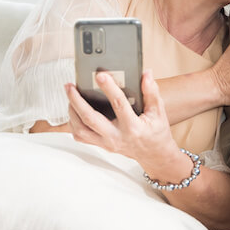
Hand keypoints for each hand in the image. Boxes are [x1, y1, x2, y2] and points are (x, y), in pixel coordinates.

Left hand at [63, 70, 177, 169]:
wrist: (154, 155)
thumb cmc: (156, 133)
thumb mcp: (158, 112)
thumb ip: (152, 92)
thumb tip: (146, 74)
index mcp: (132, 127)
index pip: (119, 104)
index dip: (109, 88)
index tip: (100, 75)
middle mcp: (116, 136)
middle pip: (90, 119)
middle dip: (76, 101)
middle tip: (70, 86)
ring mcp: (106, 143)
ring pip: (80, 129)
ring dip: (72, 111)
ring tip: (70, 95)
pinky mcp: (101, 145)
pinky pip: (80, 136)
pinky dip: (74, 122)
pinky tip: (74, 110)